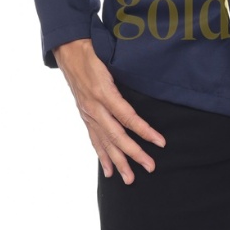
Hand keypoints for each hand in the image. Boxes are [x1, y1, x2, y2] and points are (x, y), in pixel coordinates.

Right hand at [53, 39, 165, 183]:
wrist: (69, 50)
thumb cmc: (94, 50)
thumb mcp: (111, 59)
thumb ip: (126, 73)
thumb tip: (149, 79)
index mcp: (104, 93)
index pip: (128, 117)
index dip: (145, 131)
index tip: (160, 142)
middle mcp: (95, 107)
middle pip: (117, 136)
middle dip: (135, 154)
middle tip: (150, 167)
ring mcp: (89, 113)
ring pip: (105, 142)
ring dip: (118, 162)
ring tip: (130, 179)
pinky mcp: (85, 115)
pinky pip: (94, 139)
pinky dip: (102, 155)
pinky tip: (108, 170)